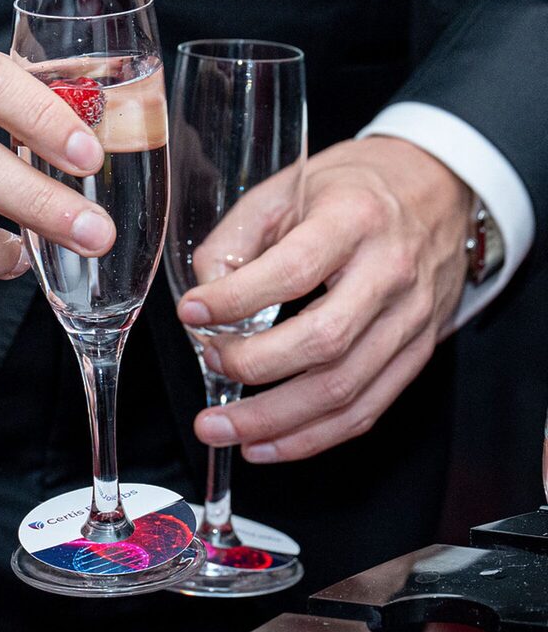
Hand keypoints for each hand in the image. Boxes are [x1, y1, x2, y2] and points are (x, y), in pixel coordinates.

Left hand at [177, 137, 471, 461]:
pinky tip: (267, 443)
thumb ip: (237, 240)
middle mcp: (391, 271)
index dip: (236, 300)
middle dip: (253, 368)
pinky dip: (313, 436)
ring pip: (344, 388)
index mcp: (354, 220)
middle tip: (208, 367)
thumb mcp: (287, 189)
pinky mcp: (418, 351)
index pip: (293, 270)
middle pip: (323, 340)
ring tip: (222, 429)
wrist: (439, 188)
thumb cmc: (355, 188)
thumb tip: (202, 301)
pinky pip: (367, 408)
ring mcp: (411, 318)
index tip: (193, 314)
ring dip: (275, 421)